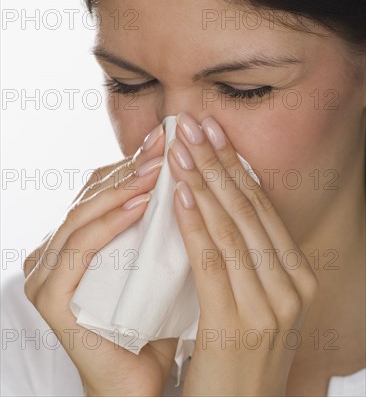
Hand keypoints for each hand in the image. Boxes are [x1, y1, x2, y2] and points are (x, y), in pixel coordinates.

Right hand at [23, 123, 177, 396]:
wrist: (142, 382)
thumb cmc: (154, 317)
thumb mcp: (158, 257)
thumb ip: (159, 219)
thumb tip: (188, 166)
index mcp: (76, 238)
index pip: (102, 187)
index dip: (132, 160)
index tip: (167, 136)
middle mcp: (54, 251)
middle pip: (93, 195)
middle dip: (132, 165)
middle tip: (166, 141)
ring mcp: (47, 274)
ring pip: (84, 215)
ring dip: (124, 187)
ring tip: (159, 166)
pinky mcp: (51, 298)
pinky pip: (80, 249)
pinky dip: (110, 222)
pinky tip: (141, 203)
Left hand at [167, 112, 318, 396]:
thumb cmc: (239, 356)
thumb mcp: (254, 301)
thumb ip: (245, 259)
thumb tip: (217, 205)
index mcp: (298, 276)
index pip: (262, 209)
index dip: (235, 166)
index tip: (213, 133)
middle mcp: (292, 286)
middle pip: (248, 210)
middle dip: (217, 162)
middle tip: (192, 126)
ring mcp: (271, 306)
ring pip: (231, 228)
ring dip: (203, 182)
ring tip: (180, 149)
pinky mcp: (239, 324)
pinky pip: (213, 260)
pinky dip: (195, 223)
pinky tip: (181, 194)